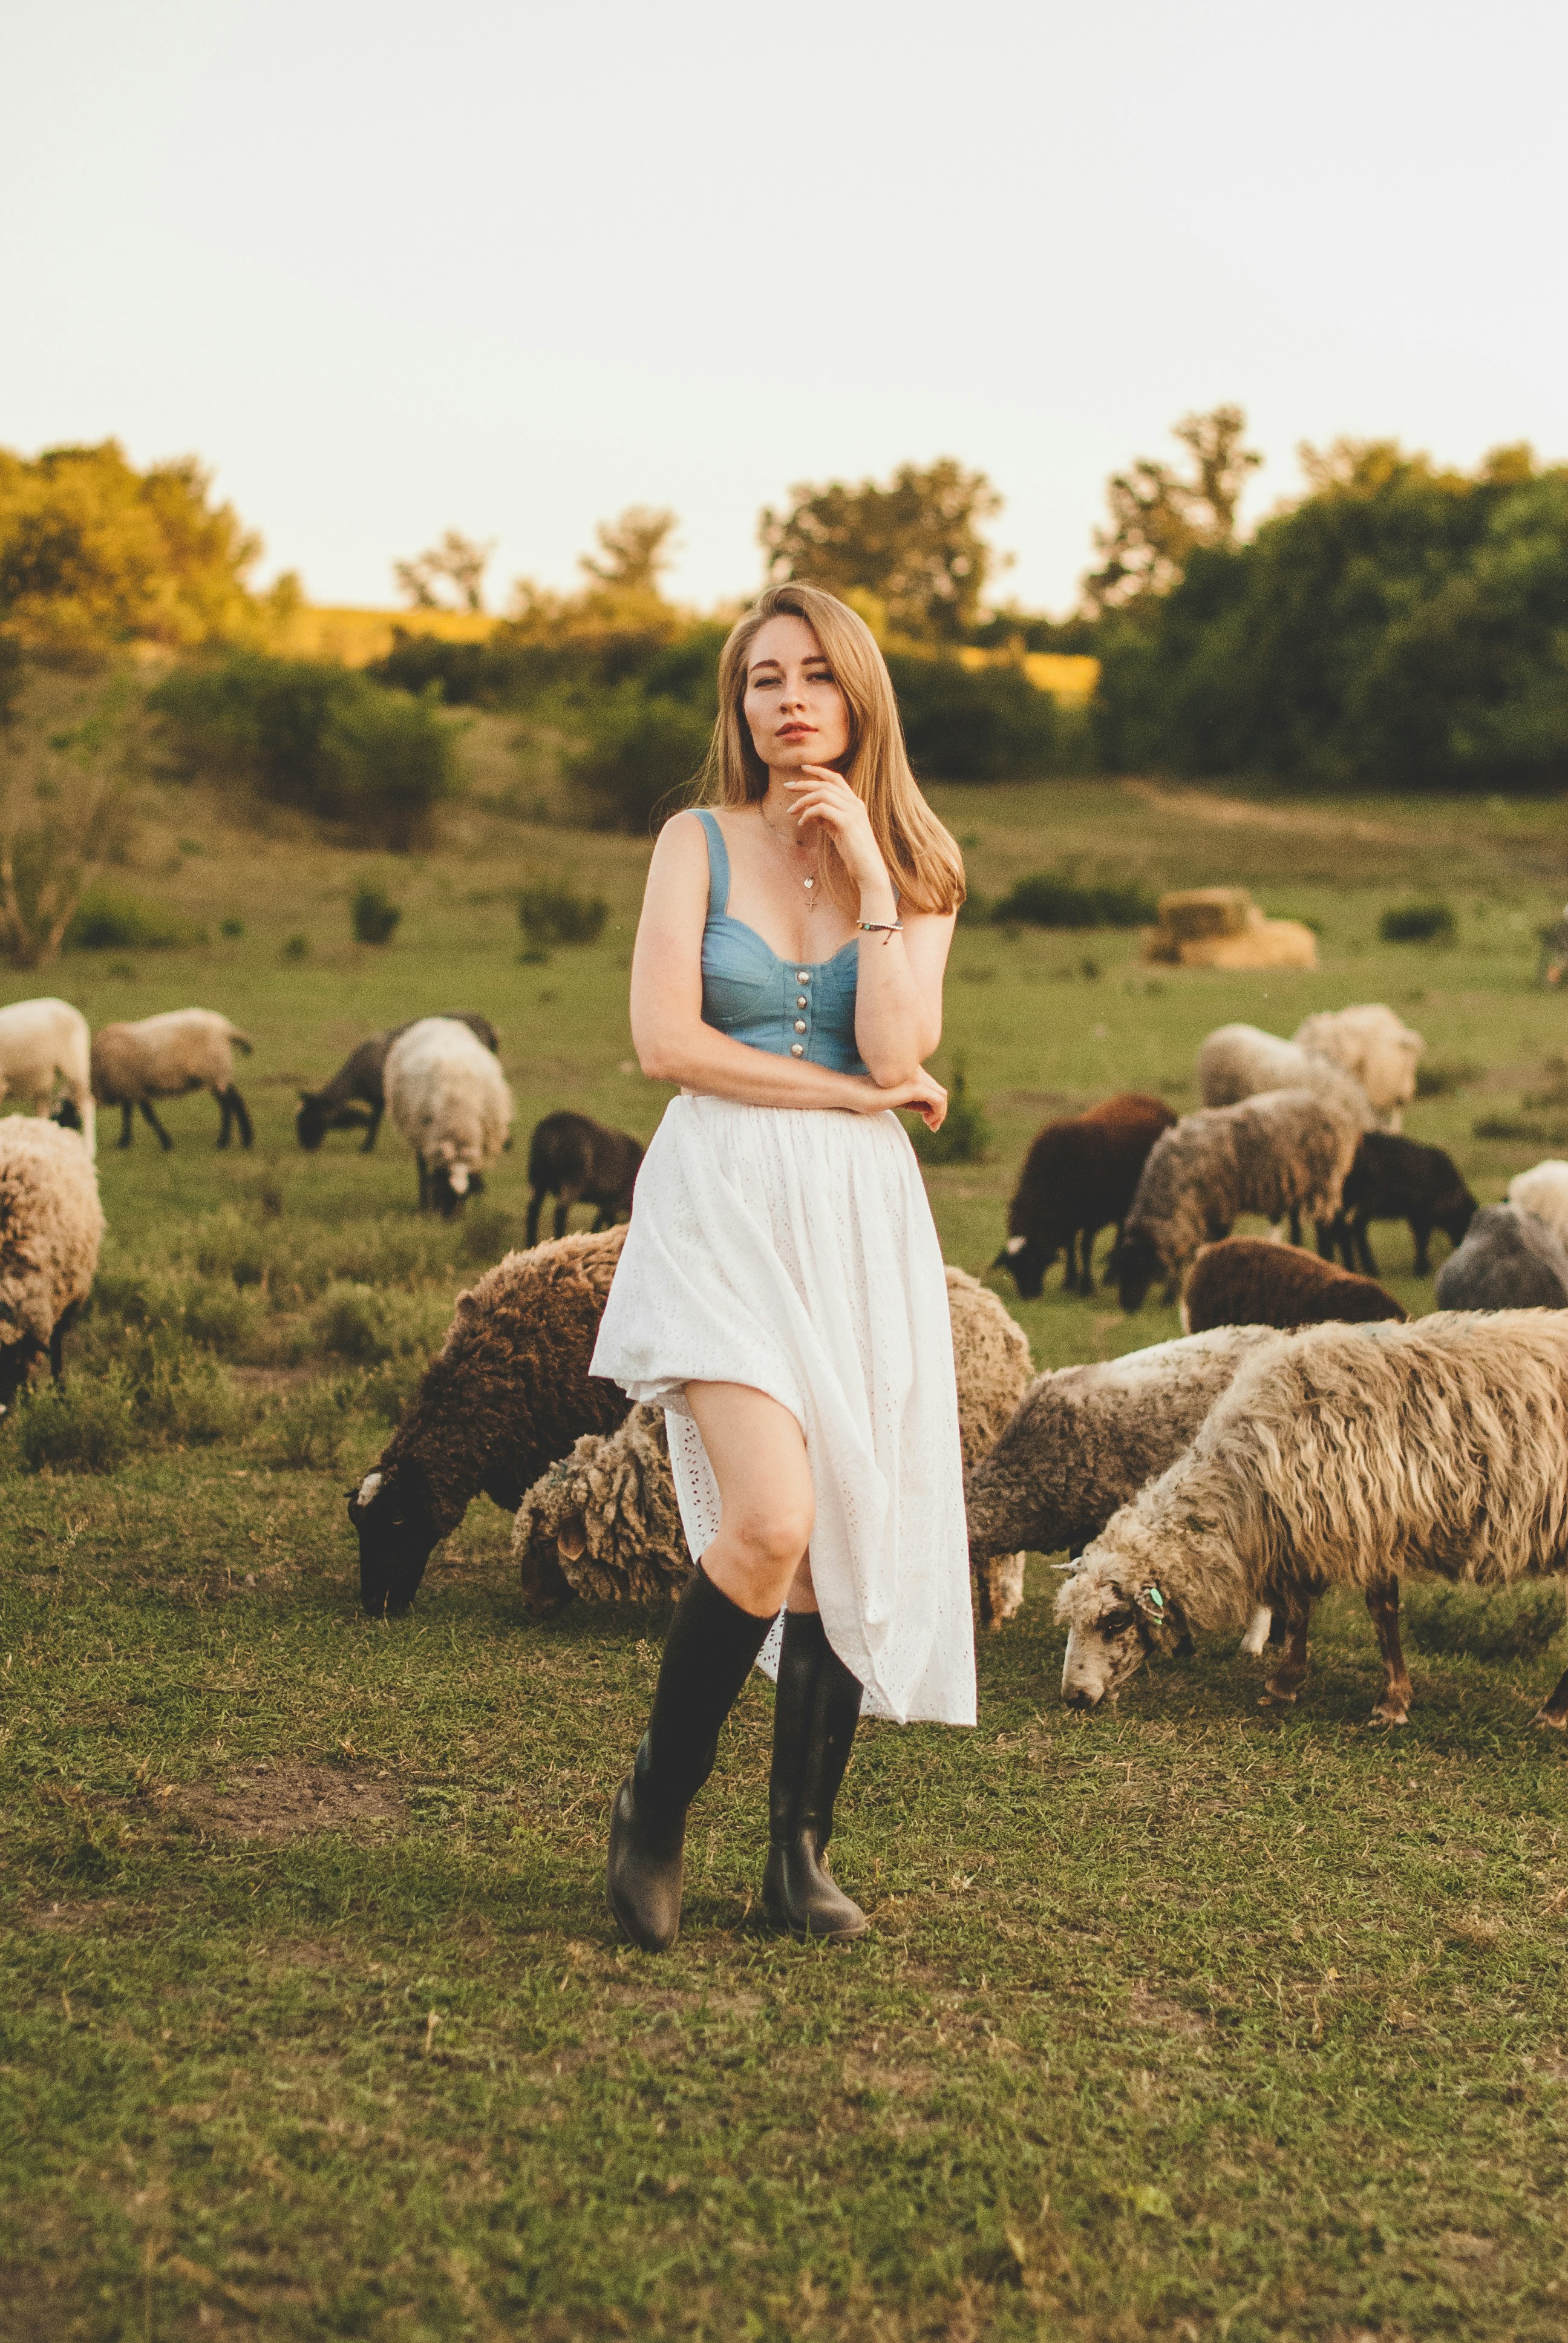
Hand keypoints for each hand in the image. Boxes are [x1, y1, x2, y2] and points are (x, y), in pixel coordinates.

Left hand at [781, 766, 887, 893]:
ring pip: (822, 794)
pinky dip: (808, 814)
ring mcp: (852, 812)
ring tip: (791, 811)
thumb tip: (810, 811)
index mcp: (854, 803)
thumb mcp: (837, 831)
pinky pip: (822, 810)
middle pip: (826, 784)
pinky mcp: (847, 822)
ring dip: (803, 801)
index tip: (803, 768)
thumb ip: (826, 819)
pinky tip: (801, 824)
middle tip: (787, 787)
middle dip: (804, 783)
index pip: (836, 779)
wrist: (868, 868)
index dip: (819, 771)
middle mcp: (855, 803)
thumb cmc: (853, 852)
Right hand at [860, 1066, 946, 1130]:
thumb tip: (928, 1110)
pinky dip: (938, 1113)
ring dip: (940, 1114)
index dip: (933, 1106)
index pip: (930, 1088)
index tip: (927, 1121)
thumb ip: (909, 1100)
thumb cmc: (867, 1097)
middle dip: (939, 1111)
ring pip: (941, 1095)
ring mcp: (915, 1078)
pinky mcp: (914, 1087)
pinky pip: (938, 1100)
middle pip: (938, 1091)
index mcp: (909, 1071)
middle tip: (932, 1127)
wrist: (853, 1092)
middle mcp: (915, 1071)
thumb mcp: (893, 1099)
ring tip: (931, 1126)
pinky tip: (929, 1122)